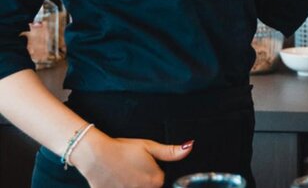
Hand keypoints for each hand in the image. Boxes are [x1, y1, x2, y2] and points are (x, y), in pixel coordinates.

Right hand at [75, 131, 191, 187]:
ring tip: (122, 174)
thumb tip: (189, 147)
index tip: (141, 165)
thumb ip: (170, 152)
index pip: (159, 180)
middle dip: (141, 180)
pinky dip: (121, 186)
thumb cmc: (122, 149)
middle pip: (148, 187)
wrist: (95, 155)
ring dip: (131, 184)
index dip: (151, 171)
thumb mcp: (149, 146)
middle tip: (129, 170)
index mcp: (155, 180)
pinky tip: (116, 180)